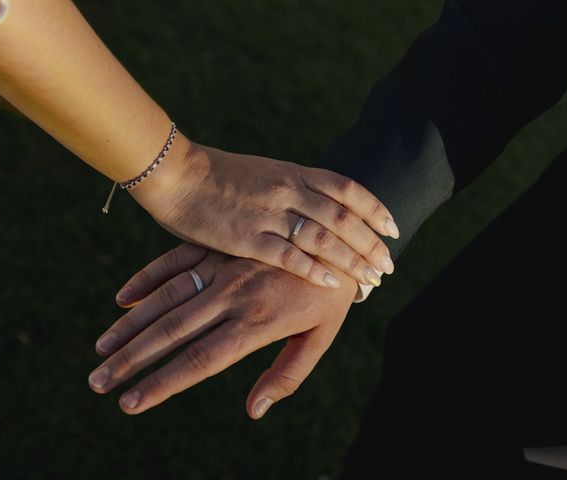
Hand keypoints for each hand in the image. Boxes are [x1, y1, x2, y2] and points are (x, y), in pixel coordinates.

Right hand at [88, 243, 357, 417]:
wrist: (341, 237)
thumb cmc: (331, 296)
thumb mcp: (320, 338)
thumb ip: (287, 375)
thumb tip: (253, 412)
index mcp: (257, 322)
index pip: (199, 361)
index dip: (162, 384)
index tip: (130, 403)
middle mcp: (233, 294)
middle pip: (172, 332)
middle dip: (131, 359)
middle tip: (97, 382)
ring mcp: (223, 266)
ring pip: (166, 298)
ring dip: (130, 325)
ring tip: (101, 350)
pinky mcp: (219, 245)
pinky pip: (175, 261)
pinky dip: (147, 279)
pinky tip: (122, 299)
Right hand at [128, 141, 397, 289]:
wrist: (174, 173)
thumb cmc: (215, 176)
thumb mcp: (262, 172)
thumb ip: (290, 188)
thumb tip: (316, 204)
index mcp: (293, 173)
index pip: (347, 189)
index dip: (374, 209)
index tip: (392, 228)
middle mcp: (288, 191)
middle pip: (343, 217)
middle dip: (371, 242)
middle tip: (388, 265)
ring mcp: (269, 213)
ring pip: (324, 237)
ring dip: (352, 259)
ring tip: (372, 278)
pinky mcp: (247, 237)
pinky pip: (289, 255)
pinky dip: (315, 269)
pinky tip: (333, 282)